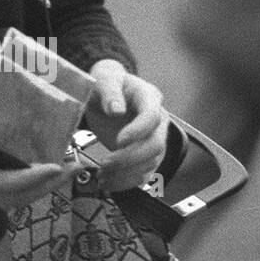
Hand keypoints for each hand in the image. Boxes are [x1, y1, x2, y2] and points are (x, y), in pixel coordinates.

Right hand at [0, 92, 84, 209]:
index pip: (6, 183)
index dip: (35, 177)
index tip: (58, 165)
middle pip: (19, 196)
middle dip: (49, 184)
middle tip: (74, 165)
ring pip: (13, 200)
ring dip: (40, 187)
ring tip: (61, 168)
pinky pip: (3, 197)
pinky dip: (24, 188)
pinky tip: (30, 172)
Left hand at [84, 60, 167, 191]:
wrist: (106, 92)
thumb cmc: (107, 82)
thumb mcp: (104, 78)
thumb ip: (109, 90)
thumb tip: (116, 109)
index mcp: (148, 97)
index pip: (152, 117)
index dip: (139, 131)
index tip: (120, 140)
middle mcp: (157, 121)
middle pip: (155, 145)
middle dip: (130, 158)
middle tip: (106, 163)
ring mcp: (153, 139)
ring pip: (150, 163)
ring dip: (126, 173)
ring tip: (103, 175)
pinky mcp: (144, 154)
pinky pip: (143, 173)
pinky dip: (126, 181)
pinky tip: (109, 182)